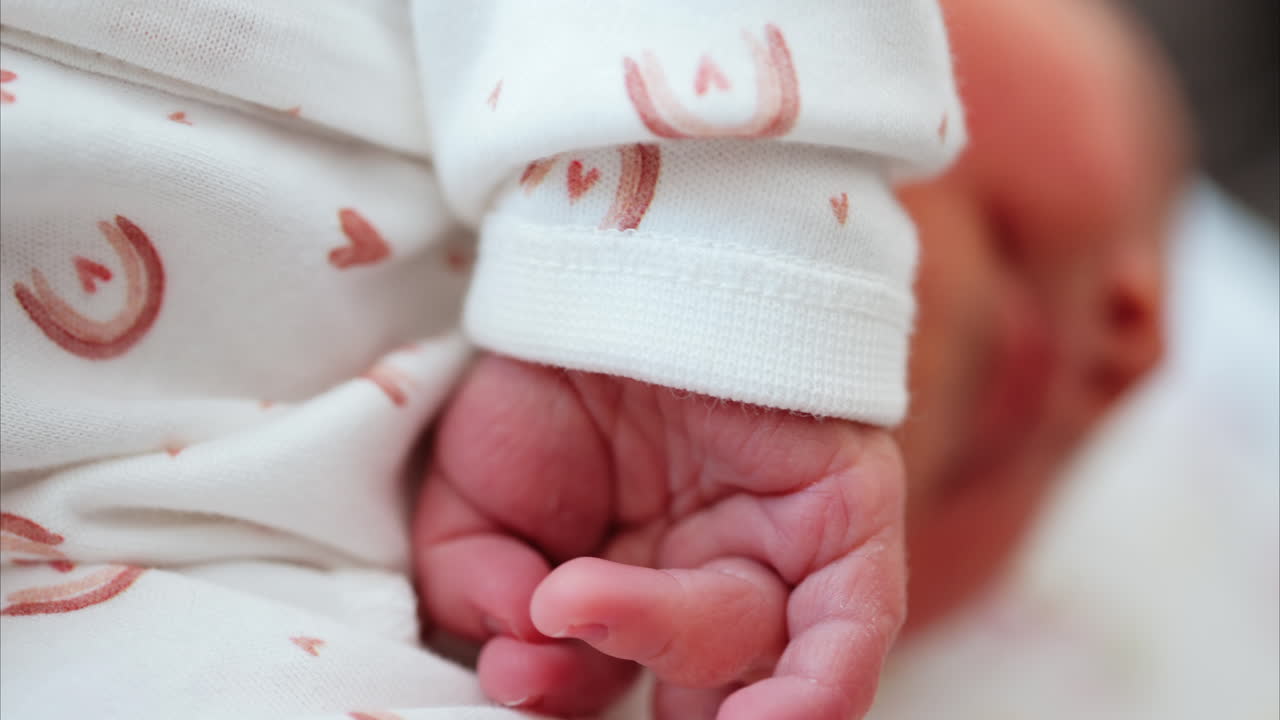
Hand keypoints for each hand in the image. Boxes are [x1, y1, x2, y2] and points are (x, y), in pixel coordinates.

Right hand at [415, 353, 905, 718]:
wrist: (607, 258)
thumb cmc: (541, 383)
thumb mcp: (472, 499)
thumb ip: (477, 592)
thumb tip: (524, 655)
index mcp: (636, 601)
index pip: (624, 691)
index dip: (576, 708)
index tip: (520, 690)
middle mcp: (715, 585)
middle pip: (692, 685)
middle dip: (616, 693)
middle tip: (538, 676)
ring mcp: (780, 549)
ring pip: (745, 644)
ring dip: (654, 637)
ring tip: (571, 596)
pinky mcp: (842, 508)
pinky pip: (854, 621)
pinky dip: (817, 689)